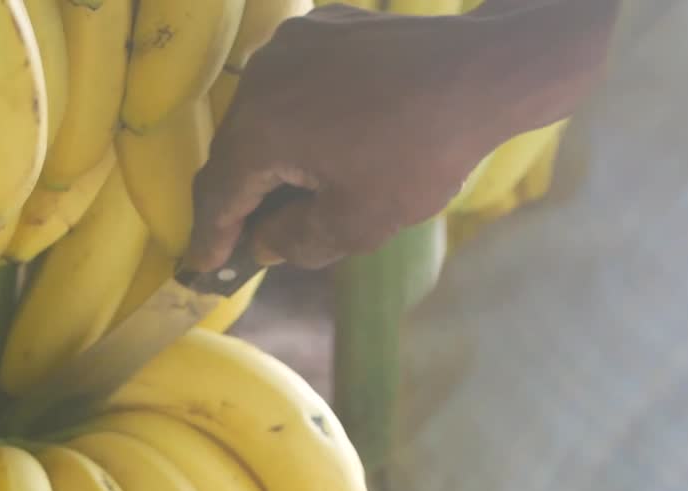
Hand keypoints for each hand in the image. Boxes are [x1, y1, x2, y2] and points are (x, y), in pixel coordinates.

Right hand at [185, 0, 621, 270]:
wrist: (483, 71)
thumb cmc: (420, 153)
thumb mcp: (357, 221)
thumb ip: (296, 241)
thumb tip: (265, 243)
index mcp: (259, 130)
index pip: (218, 195)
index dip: (211, 237)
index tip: (204, 267)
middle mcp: (260, 79)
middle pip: (234, 151)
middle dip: (240, 199)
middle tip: (246, 241)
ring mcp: (289, 45)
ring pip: (261, 114)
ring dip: (268, 156)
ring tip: (289, 194)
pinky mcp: (322, 27)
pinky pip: (291, 82)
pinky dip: (296, 116)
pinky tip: (323, 141)